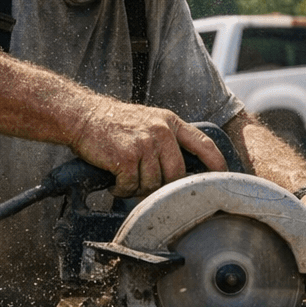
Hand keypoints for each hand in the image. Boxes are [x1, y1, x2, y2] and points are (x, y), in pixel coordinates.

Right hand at [69, 98, 225, 196]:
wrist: (82, 117)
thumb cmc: (114, 123)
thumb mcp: (149, 120)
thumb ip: (168, 138)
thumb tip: (183, 169)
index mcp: (170, 122)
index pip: (204, 144)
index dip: (217, 163)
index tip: (224, 177)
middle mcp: (161, 132)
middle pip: (177, 173)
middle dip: (163, 186)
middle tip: (146, 185)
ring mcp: (144, 144)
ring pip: (153, 184)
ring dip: (138, 188)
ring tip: (126, 178)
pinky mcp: (126, 157)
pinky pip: (131, 186)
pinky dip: (122, 189)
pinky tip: (115, 181)